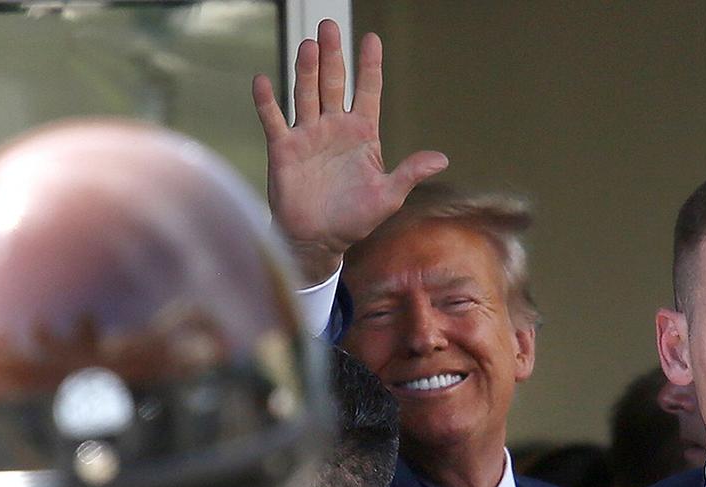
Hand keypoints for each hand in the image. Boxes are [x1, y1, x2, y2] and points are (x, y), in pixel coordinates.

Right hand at [252, 19, 447, 284]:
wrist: (318, 240)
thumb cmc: (354, 220)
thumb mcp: (388, 196)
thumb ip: (410, 172)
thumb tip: (442, 158)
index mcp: (362, 134)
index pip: (368, 91)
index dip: (370, 66)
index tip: (372, 39)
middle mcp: (334, 127)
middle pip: (334, 83)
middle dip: (333, 55)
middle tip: (329, 26)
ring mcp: (307, 135)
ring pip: (306, 93)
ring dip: (306, 70)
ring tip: (309, 45)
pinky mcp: (284, 149)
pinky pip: (274, 120)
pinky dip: (267, 101)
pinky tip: (263, 80)